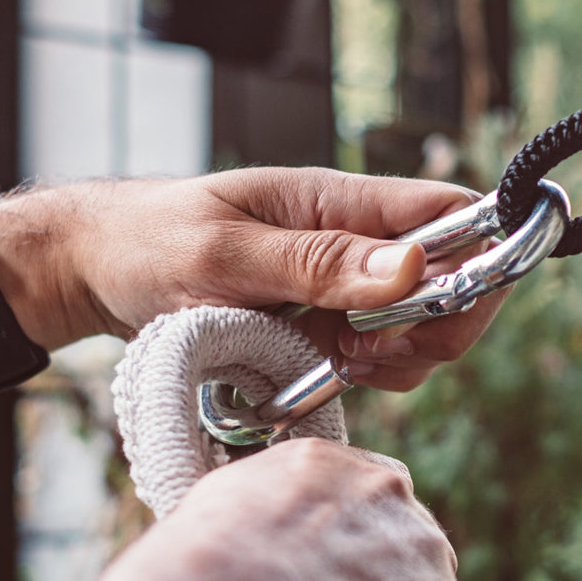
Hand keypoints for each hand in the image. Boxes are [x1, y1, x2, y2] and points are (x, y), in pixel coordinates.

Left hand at [0, 169, 507, 390]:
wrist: (98, 270)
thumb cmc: (151, 241)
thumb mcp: (225, 251)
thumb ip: (317, 262)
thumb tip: (411, 269)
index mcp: (341, 201)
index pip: (452, 214)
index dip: (482, 255)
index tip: (454, 308)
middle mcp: (357, 243)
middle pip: (456, 282)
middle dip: (439, 327)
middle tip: (373, 354)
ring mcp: (345, 289)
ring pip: (423, 330)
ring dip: (401, 360)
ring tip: (337, 364)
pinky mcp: (328, 329)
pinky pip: (382, 361)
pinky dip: (371, 378)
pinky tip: (325, 375)